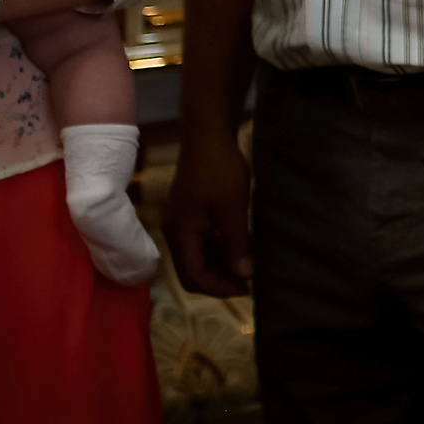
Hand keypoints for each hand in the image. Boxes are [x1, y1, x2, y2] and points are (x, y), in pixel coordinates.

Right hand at [165, 126, 253, 297]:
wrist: (208, 135)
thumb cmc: (220, 170)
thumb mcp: (232, 209)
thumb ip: (236, 243)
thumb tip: (243, 275)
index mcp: (180, 234)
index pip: (194, 277)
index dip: (220, 287)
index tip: (246, 288)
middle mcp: (176, 232)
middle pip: (192, 270)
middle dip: (218, 280)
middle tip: (247, 282)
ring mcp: (181, 222)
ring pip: (197, 256)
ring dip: (219, 265)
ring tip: (246, 268)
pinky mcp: (190, 213)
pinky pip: (201, 242)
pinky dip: (218, 250)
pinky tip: (238, 249)